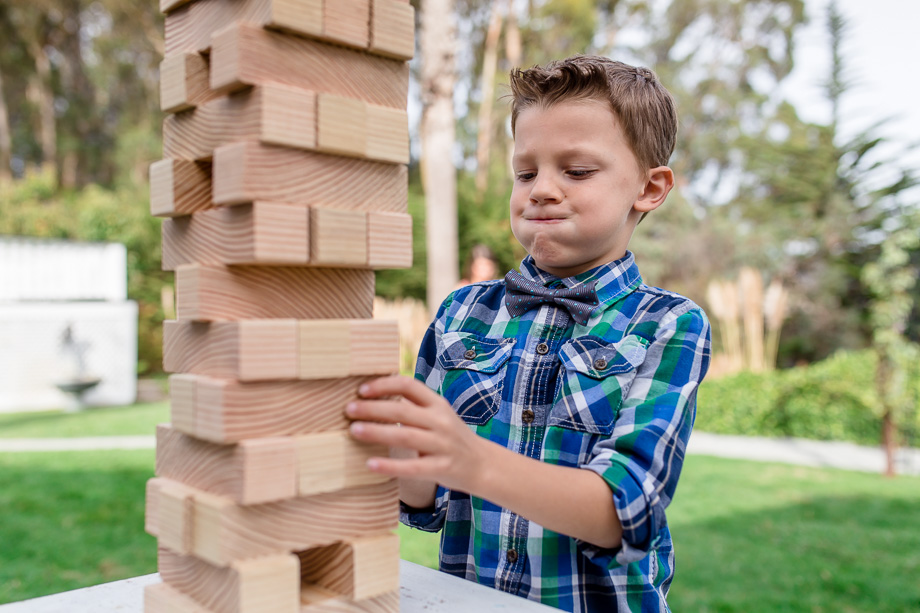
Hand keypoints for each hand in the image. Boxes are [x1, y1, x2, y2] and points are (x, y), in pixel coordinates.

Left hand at [345, 375, 486, 494]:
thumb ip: (413, 405)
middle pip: (402, 410)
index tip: (361, 389)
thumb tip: (375, 395)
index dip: (384, 384)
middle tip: (348, 409)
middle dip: (373, 408)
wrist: (483, 464)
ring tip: (353, 431)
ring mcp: (442, 445)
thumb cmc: (450, 437)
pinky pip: (412, 467)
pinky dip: (390, 466)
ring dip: (377, 432)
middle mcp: (441, 421)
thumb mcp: (438, 415)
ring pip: (405, 436)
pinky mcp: (442, 468)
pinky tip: (370, 464)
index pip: (409, 385)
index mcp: (438, 404)